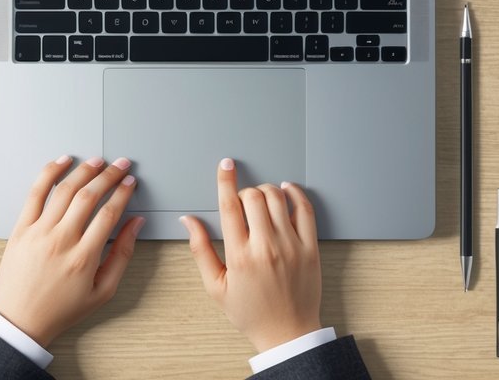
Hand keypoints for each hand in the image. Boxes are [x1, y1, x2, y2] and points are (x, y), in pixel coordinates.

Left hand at [0, 155, 143, 347]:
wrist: (20, 320)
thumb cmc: (61, 309)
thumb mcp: (102, 291)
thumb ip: (122, 255)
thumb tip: (135, 224)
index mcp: (84, 258)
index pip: (109, 214)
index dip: (123, 193)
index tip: (131, 182)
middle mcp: (61, 241)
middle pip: (89, 196)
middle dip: (109, 175)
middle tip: (121, 165)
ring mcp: (39, 232)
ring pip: (65, 190)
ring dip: (84, 170)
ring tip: (98, 161)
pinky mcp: (21, 228)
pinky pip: (35, 193)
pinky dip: (50, 173)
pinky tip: (62, 161)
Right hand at [181, 158, 322, 352]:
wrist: (287, 333)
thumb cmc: (251, 312)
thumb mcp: (216, 286)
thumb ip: (200, 250)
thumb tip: (189, 220)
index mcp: (240, 256)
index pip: (229, 206)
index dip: (225, 180)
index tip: (226, 165)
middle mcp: (266, 247)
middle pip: (253, 197)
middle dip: (244, 191)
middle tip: (242, 202)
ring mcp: (291, 246)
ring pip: (278, 198)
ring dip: (266, 190)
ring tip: (261, 199)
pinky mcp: (310, 248)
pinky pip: (305, 209)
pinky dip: (295, 193)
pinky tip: (287, 191)